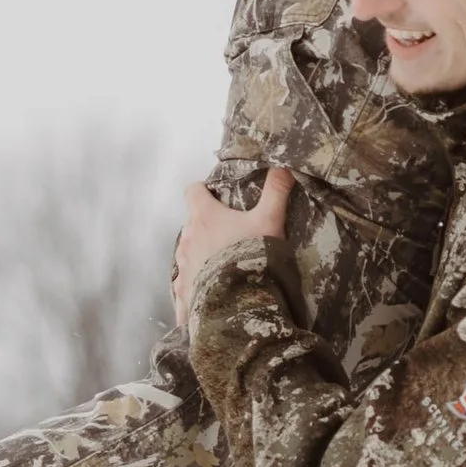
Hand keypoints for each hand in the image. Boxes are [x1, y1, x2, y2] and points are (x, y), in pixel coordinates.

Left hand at [172, 165, 292, 331]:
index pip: (193, 191)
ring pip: (187, 254)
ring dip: (200, 256)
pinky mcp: (182, 290)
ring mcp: (181, 266)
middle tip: (230, 237)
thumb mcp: (269, 221)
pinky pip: (184, 285)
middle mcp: (187, 238)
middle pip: (192, 224)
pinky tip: (208, 295)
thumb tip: (284, 165)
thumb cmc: (251, 254)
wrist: (239, 301)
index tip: (216, 197)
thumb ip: (275, 192)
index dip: (203, 191)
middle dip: (207, 228)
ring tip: (221, 268)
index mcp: (204, 216)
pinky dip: (193, 287)